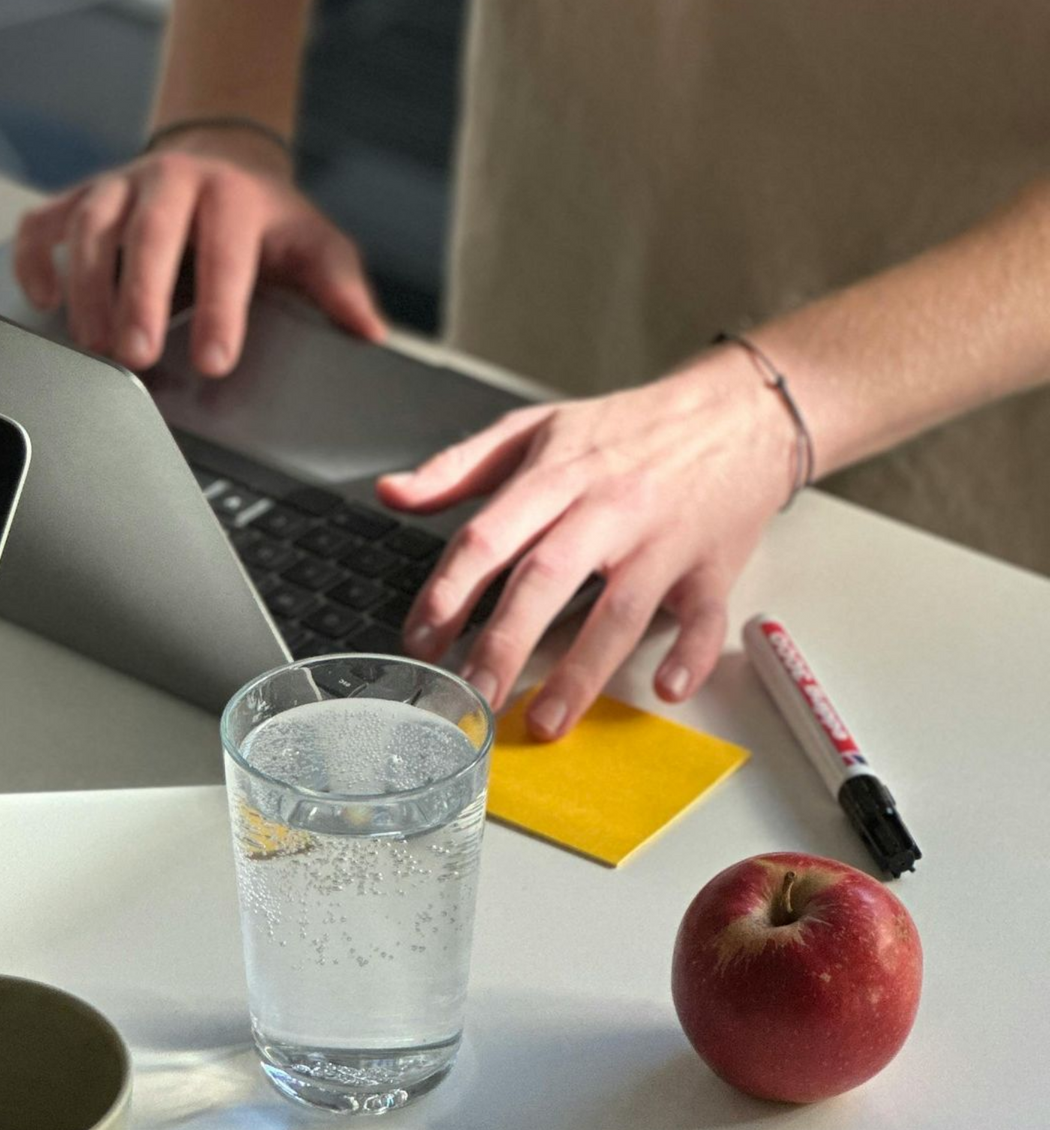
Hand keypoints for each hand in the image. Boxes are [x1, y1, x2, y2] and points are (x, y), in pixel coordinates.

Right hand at [12, 129, 385, 375]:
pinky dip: (35, 259)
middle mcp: (172, 180)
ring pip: (92, 228)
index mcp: (232, 194)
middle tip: (135, 357)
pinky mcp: (80, 199)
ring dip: (87, 290)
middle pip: (149, 234)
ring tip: (91, 347)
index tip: (216, 362)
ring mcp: (119, 186)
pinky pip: (45, 223)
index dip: (220, 310)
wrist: (222, 162)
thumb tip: (368, 330)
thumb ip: (338, 287)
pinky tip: (42, 297)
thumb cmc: (263, 220)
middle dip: (139, 298)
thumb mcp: (312, 245)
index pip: (226, 253)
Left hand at [378, 350, 800, 737]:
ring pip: (618, 610)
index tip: (421, 639)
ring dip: (581, 671)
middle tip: (473, 694)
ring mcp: (663, 539)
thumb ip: (458, 467)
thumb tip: (392, 493)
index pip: (490, 536)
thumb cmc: (628, 429)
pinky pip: (704, 614)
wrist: (738, 409)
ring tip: (545, 721)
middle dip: (505, 641)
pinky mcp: (713, 564)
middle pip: (546, 578)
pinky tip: (667, 688)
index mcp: (556, 474)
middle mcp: (607, 508)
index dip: (449, 591)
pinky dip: (690, 653)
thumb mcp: (535, 429)